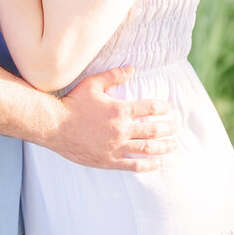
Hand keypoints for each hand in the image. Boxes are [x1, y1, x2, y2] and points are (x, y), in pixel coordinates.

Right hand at [51, 66, 178, 171]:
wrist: (55, 126)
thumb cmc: (73, 103)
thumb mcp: (93, 84)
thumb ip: (114, 76)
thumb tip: (133, 68)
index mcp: (120, 110)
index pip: (150, 108)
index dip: (163, 108)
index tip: (170, 109)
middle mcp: (121, 129)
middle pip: (154, 130)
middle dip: (170, 128)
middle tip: (178, 126)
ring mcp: (116, 147)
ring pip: (148, 149)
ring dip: (165, 147)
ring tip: (175, 146)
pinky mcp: (109, 161)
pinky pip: (134, 166)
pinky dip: (150, 165)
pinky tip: (159, 162)